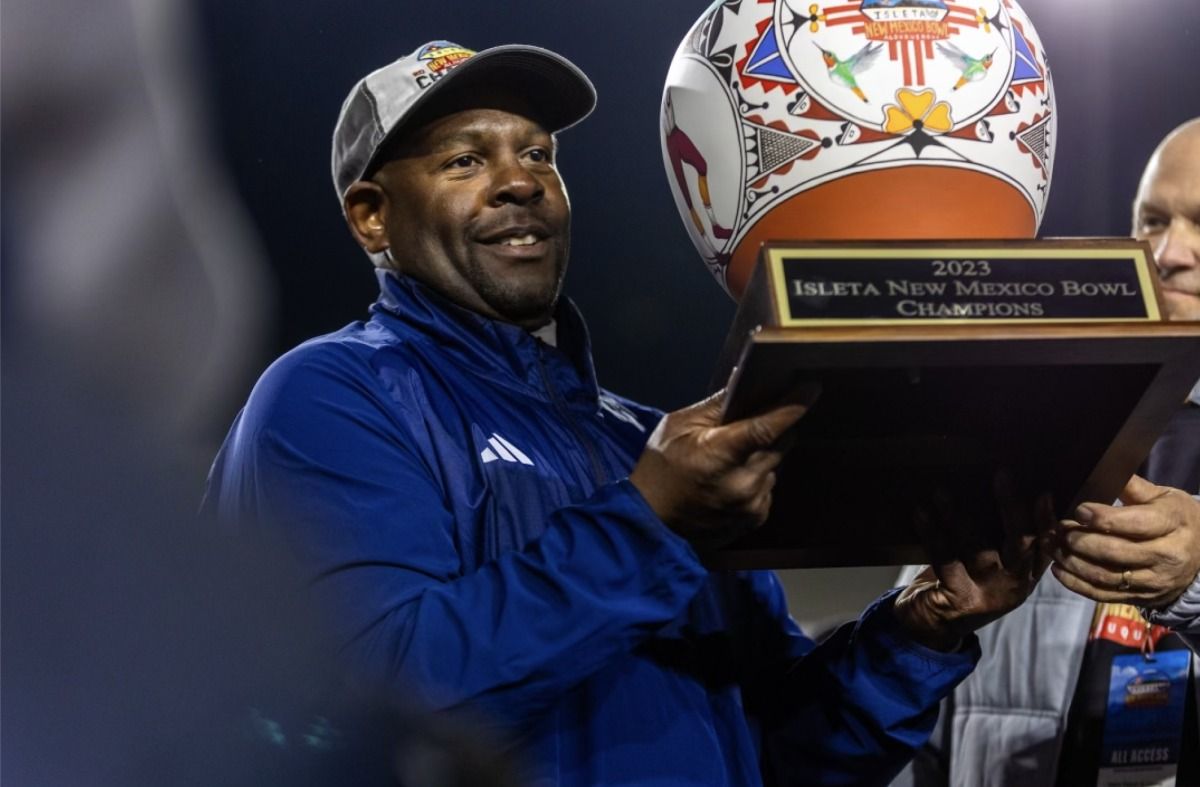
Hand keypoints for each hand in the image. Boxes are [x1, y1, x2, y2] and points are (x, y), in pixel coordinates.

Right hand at [629, 388, 810, 547]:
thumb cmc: (660, 470)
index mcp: (722, 454)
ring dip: (760, 458)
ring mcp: (751, 504)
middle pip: (780, 443)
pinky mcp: (754, 519)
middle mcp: (744, 482)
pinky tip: (730, 483)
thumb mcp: (677, 428)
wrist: (651, 523)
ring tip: (728, 463)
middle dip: (770, 432)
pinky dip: (756, 480)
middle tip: (744, 431)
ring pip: (774, 466)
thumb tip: (742, 382)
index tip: (811, 389)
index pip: (768, 426)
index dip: (793, 406)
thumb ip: (715, 407)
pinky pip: (768, 489)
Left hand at [893, 476, 1053, 650]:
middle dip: (1012, 508)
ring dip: (957, 517)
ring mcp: (987, 594)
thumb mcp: (988, 568)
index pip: (1044, 545)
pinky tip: (921, 513)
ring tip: (941, 491)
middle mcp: (1012, 586)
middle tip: (1002, 475)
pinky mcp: (958, 599)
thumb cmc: (960, 585)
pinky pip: (945, 559)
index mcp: (1025, 576)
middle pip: (1020, 544)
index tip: (1044, 492)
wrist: (930, 630)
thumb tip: (1000, 489)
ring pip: (977, 549)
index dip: (1047, 520)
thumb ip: (999, 540)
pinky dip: (932, 533)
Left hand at [1047, 474, 1199, 608]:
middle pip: (1115, 552)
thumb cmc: (1177, 519)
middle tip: (1058, 529)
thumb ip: (1133, 486)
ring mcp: (1153, 581)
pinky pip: (1103, 595)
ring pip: (1105, 576)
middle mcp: (1165, 556)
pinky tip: (1059, 569)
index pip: (1135, 524)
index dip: (1103, 519)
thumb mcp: (1164, 497)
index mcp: (1172, 524)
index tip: (1079, 510)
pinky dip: (1076, 583)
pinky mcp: (1141, 597)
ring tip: (1053, 546)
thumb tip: (1101, 469)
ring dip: (1072, 562)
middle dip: (1080, 541)